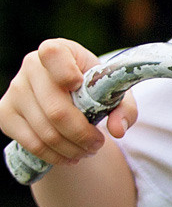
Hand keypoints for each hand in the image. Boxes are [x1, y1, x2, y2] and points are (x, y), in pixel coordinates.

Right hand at [0, 39, 137, 168]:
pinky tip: (70, 156)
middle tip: (98, 144)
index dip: (64, 71)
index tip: (78, 84)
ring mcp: (15, 90)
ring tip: (87, 151)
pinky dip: (55, 156)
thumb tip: (117, 130)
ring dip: (72, 149)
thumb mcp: (115, 94)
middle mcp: (31, 66)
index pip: (53, 54)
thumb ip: (124, 108)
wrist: (67, 97)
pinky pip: (32, 144)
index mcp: (59, 50)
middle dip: (82, 135)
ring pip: (45, 132)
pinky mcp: (6, 114)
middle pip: (56, 110)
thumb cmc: (93, 90)